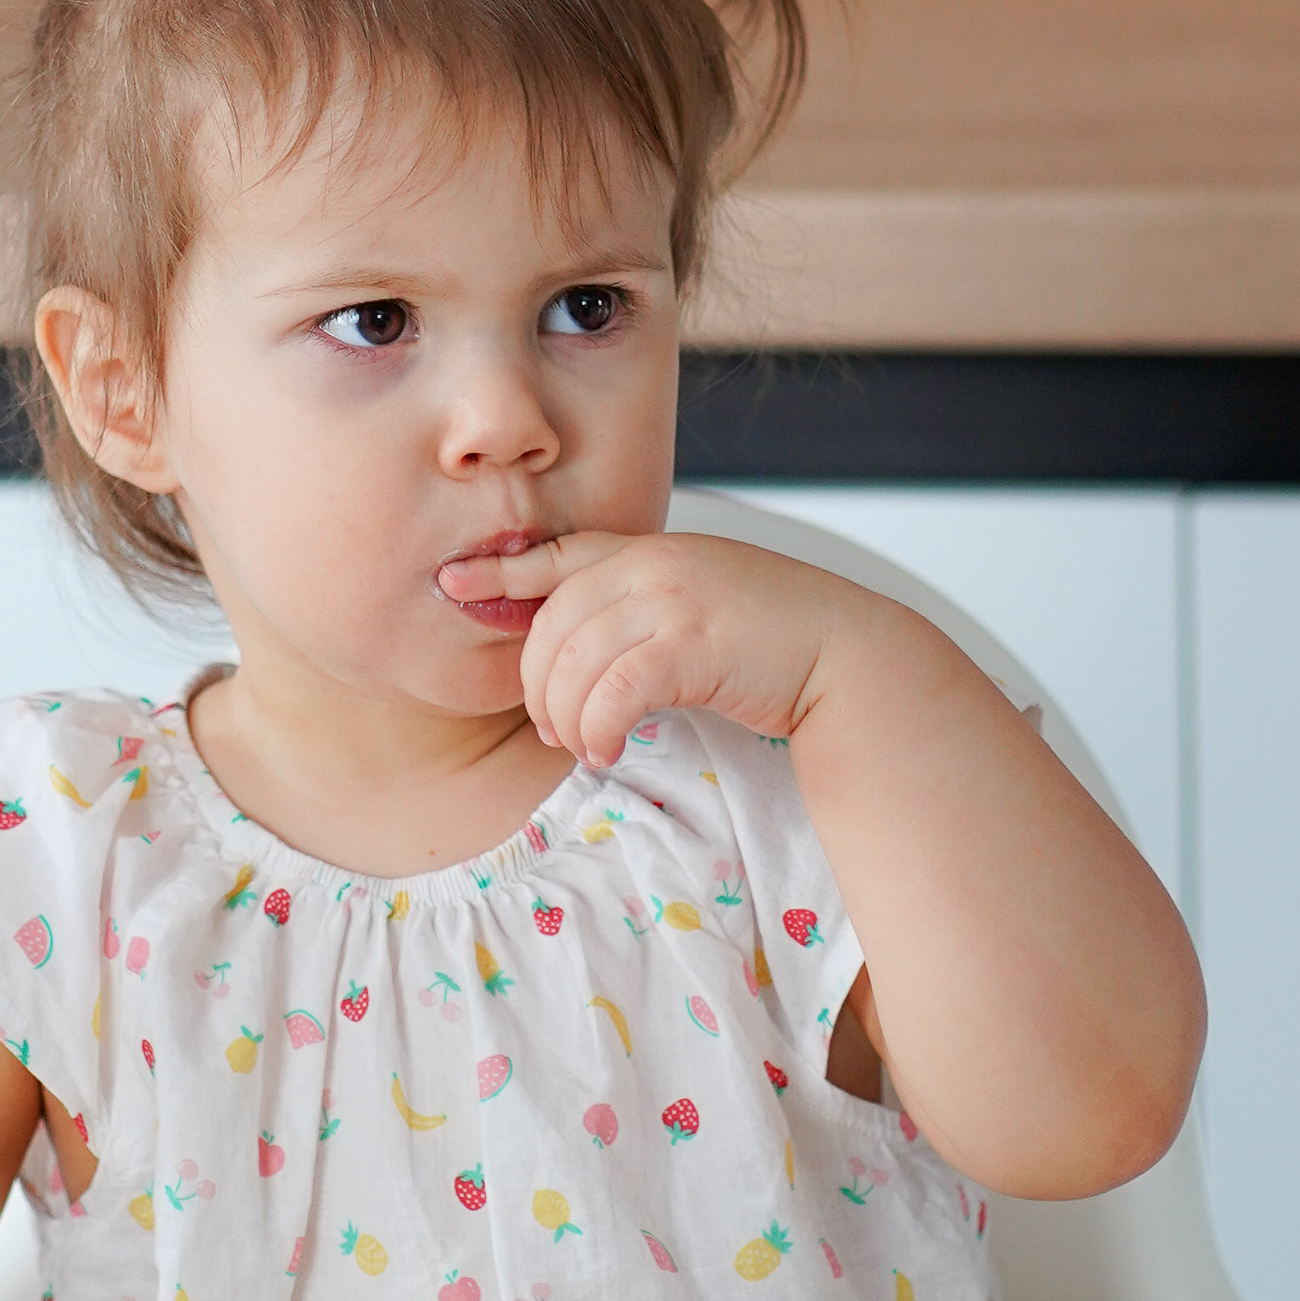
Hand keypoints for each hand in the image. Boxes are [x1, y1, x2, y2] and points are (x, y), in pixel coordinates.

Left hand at [440, 531, 855, 766]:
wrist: (849, 657)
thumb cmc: (771, 641)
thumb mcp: (695, 605)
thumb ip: (637, 609)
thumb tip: (576, 657)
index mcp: (649, 550)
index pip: (557, 556)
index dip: (499, 572)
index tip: (451, 582)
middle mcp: (654, 564)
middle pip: (551, 623)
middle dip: (535, 684)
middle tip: (550, 728)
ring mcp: (673, 598)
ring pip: (573, 660)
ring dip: (563, 715)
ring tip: (580, 745)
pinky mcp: (692, 643)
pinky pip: (611, 689)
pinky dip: (596, 727)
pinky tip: (604, 750)